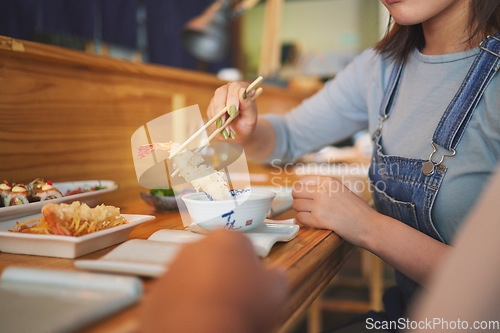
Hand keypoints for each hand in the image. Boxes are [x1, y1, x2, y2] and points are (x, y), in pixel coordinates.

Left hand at [140, 229, 287, 332]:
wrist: (197, 332)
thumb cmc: (240, 306)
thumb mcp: (275, 290)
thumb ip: (277, 275)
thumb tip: (276, 274)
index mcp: (227, 238)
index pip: (243, 245)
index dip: (250, 266)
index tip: (254, 283)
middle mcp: (196, 246)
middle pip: (215, 256)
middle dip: (224, 272)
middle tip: (236, 297)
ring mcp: (173, 267)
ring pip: (192, 274)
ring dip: (202, 288)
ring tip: (216, 312)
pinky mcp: (156, 290)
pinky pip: (175, 295)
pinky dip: (183, 305)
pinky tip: (196, 319)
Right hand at [207, 81, 257, 143]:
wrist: (240, 132)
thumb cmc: (247, 123)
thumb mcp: (251, 117)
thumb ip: (248, 105)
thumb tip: (242, 91)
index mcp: (243, 88)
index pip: (235, 87)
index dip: (233, 98)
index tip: (233, 112)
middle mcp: (230, 90)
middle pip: (220, 92)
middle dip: (221, 107)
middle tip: (224, 122)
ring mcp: (220, 97)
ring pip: (214, 103)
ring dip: (218, 117)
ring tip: (226, 130)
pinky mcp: (213, 105)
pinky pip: (210, 111)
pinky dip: (215, 121)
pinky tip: (222, 128)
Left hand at [292, 175, 378, 246]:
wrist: (369, 225)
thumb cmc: (357, 210)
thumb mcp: (341, 190)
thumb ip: (324, 187)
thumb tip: (303, 189)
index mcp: (328, 181)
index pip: (301, 180)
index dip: (301, 190)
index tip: (305, 197)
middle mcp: (322, 190)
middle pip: (295, 192)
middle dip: (298, 200)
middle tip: (306, 207)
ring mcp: (320, 204)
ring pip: (296, 205)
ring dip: (301, 211)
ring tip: (312, 215)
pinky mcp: (319, 219)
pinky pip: (300, 218)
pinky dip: (304, 222)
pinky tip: (313, 222)